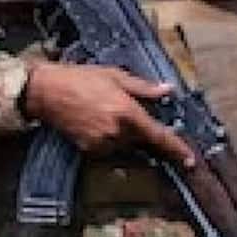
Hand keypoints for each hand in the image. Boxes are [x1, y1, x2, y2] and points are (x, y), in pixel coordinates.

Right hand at [22, 62, 195, 167]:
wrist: (46, 92)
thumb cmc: (81, 78)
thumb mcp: (115, 76)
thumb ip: (144, 88)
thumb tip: (168, 90)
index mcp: (128, 113)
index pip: (159, 137)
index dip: (178, 150)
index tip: (191, 161)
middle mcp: (117, 133)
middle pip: (142, 141)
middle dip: (143, 132)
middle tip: (127, 113)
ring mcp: (102, 144)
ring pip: (126, 146)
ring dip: (125, 135)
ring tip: (108, 112)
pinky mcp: (89, 149)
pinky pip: (109, 149)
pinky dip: (110, 139)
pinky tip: (97, 121)